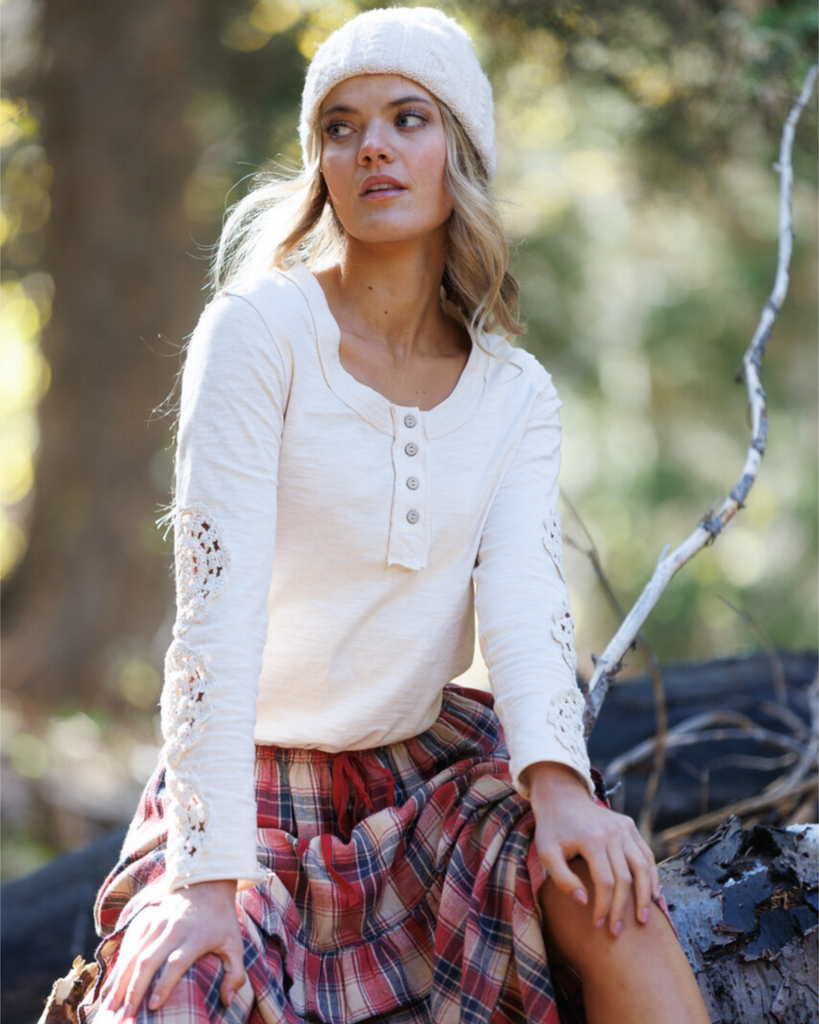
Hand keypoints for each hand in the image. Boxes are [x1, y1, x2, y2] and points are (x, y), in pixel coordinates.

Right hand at [99, 879, 244, 1017]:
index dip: (164, 983)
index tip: (153, 1006)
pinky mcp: (147, 920)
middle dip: (134, 990)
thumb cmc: (221, 920)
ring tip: (109, 1009)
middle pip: (149, 960)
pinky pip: (129, 946)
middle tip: (125, 1018)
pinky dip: (118, 968)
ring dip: (120, 982)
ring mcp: (158, 923)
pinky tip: (110, 988)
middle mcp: (174, 929)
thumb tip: (228, 1002)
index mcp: (197, 936)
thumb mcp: (235, 942)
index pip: (177, 961)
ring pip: (134, 954)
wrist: (207, 882)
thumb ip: (235, 973)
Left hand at [526, 761, 661, 937]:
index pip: (605, 882)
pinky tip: (652, 895)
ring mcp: (624, 828)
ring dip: (645, 895)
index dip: (604, 907)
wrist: (561, 796)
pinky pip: (646, 854)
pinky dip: (652, 875)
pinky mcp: (630, 826)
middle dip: (623, 909)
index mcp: (592, 839)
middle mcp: (613, 833)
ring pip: (643, 867)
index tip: (598, 925)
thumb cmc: (552, 829)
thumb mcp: (547, 852)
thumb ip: (562, 879)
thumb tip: (585, 901)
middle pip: (626, 878)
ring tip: (643, 920)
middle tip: (618, 932)